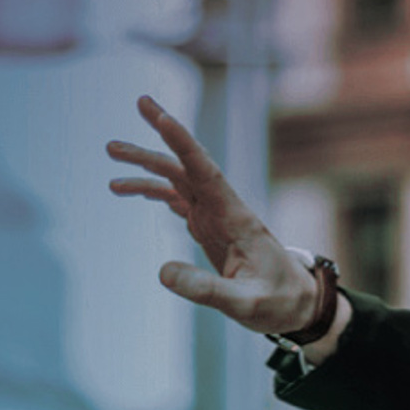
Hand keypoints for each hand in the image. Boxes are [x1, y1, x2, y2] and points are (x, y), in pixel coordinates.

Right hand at [107, 95, 319, 334]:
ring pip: (179, 181)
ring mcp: (217, 217)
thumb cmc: (278, 303)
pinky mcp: (211, 228)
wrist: (298, 306)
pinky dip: (154, 192)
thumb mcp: (246, 305)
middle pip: (188, 166)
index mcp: (238, 219)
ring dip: (148, 166)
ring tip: (111, 157)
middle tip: (139, 103)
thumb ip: (207, 290)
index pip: (206, 173)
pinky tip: (131, 188)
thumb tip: (162, 272)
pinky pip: (178, 201)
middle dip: (162, 137)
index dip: (184, 143)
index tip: (162, 116)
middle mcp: (226, 210)